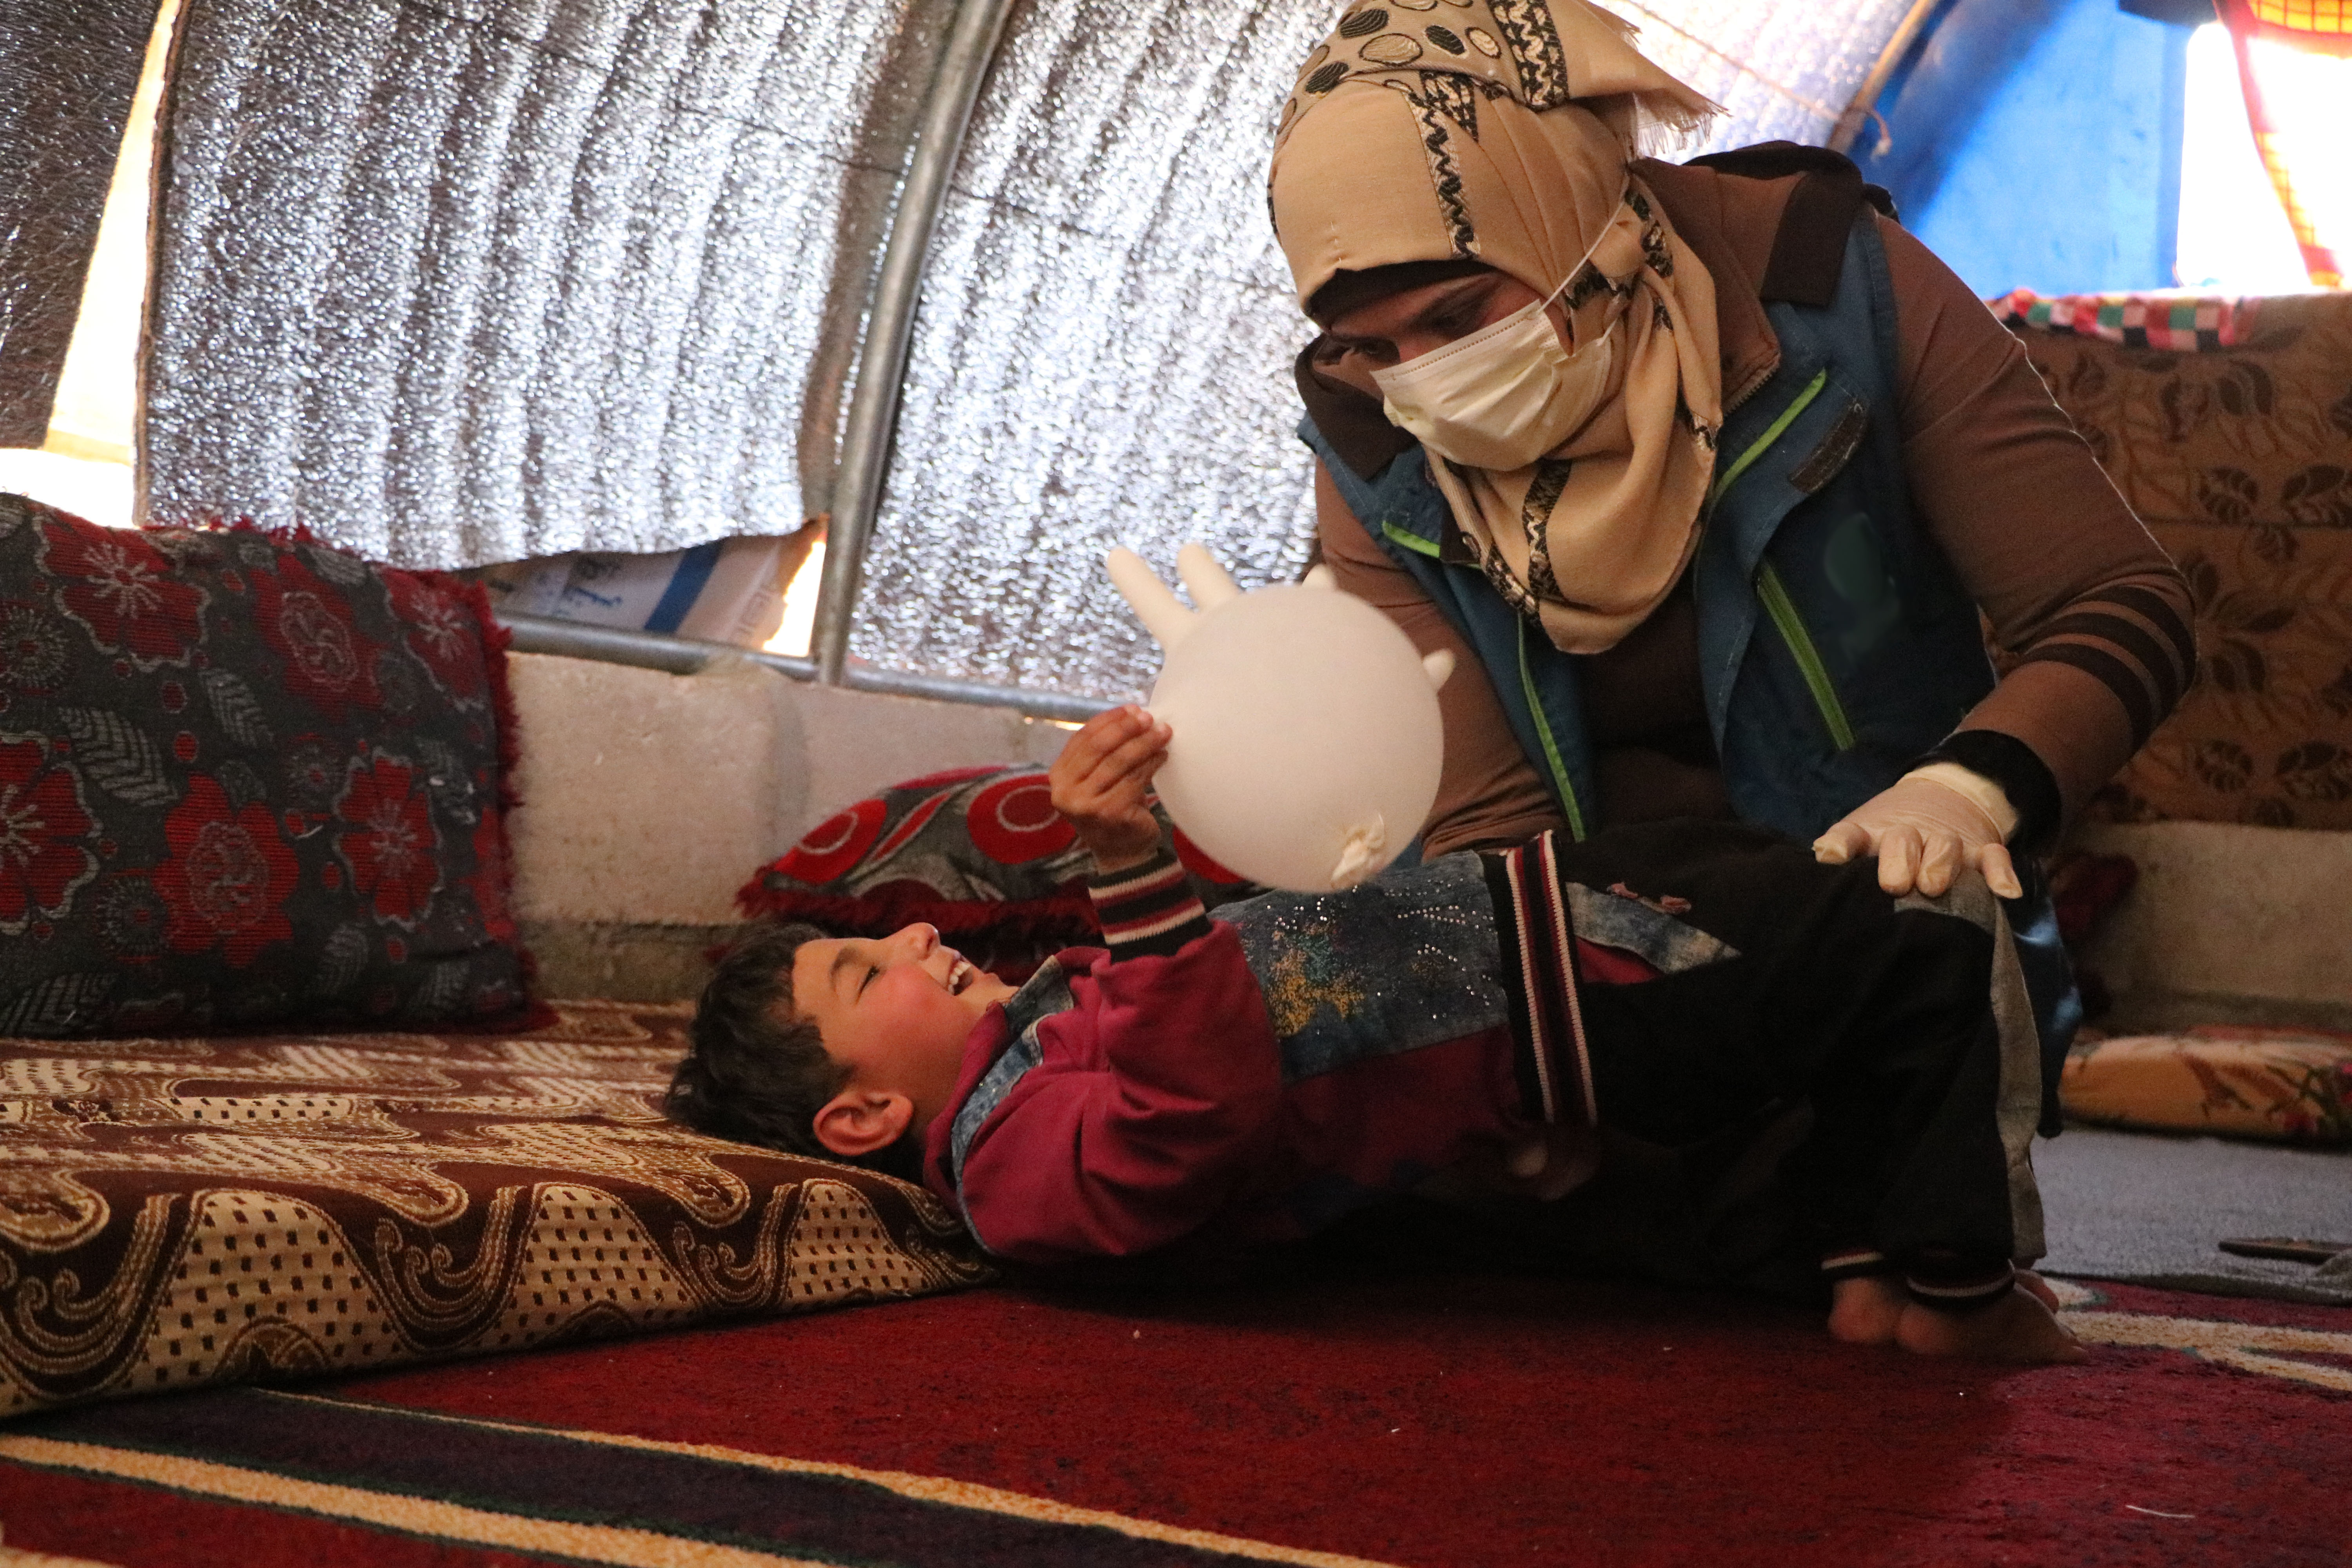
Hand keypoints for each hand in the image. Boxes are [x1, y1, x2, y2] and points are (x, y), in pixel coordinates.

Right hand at [1049, 705, 1171, 872]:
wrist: (1120, 852)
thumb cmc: (1111, 806)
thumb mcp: (1097, 778)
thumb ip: (1103, 751)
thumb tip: (1133, 713)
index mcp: (1058, 776)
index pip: (1083, 737)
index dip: (1109, 719)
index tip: (1132, 709)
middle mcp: (1065, 791)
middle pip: (1100, 747)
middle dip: (1127, 728)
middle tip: (1149, 718)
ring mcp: (1085, 804)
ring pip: (1120, 761)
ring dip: (1145, 743)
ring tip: (1163, 733)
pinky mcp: (1109, 813)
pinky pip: (1135, 779)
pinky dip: (1152, 763)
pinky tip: (1163, 756)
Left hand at [1812, 767, 2023, 898]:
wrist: (1939, 796)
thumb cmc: (1885, 841)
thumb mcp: (1859, 840)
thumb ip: (1841, 854)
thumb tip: (1822, 864)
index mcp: (1870, 834)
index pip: (1850, 835)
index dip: (1840, 844)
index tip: (1832, 855)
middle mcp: (1907, 834)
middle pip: (1902, 841)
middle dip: (1897, 861)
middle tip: (1893, 884)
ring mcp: (1945, 841)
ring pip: (1945, 846)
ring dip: (1939, 864)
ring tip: (1933, 886)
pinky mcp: (1979, 850)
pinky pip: (1994, 857)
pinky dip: (2001, 873)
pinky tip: (2006, 892)